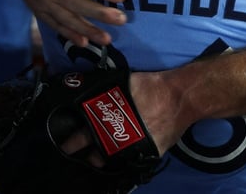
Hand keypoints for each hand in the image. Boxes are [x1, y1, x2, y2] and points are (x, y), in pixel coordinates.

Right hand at [7, 0, 126, 47]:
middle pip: (78, 5)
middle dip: (100, 14)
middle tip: (121, 19)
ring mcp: (44, 3)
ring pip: (68, 20)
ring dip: (88, 31)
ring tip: (107, 39)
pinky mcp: (39, 11)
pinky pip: (55, 26)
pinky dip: (69, 35)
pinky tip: (84, 43)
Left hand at [58, 70, 187, 157]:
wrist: (178, 96)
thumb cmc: (150, 86)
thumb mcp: (121, 83)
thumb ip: (104, 91)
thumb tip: (86, 86)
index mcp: (107, 120)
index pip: (83, 134)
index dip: (72, 140)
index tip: (66, 144)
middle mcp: (117, 137)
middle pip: (94, 151)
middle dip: (85, 154)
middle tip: (77, 153)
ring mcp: (132, 148)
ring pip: (110, 160)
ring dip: (102, 159)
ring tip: (96, 157)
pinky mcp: (148, 153)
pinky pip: (131, 161)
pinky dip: (123, 159)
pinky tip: (118, 157)